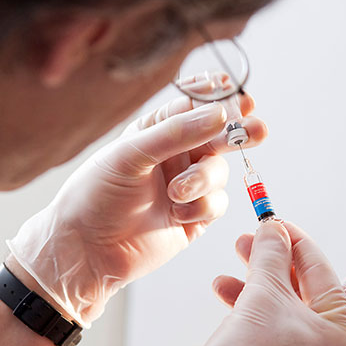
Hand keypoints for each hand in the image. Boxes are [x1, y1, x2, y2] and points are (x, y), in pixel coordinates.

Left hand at [7, 94, 266, 325]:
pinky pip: (218, 204)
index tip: (240, 94)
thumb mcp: (131, 154)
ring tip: (176, 194)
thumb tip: (222, 114)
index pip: (194, 105)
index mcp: (155, 131)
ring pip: (219, 171)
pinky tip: (177, 216)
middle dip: (239, 132)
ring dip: (203, 180)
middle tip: (258, 129)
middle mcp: (174, 155)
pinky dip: (202, 208)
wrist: (87, 251)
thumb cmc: (97, 195)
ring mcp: (187, 186)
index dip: (219, 99)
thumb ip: (177, 132)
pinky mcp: (195, 217)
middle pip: (218, 136)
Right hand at [163, 221, 345, 345]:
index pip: (322, 274)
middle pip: (302, 296)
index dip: (294, 241)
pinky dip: (255, 322)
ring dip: (255, 292)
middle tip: (244, 242)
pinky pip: (277, 342)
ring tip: (224, 275)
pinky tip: (226, 303)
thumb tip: (273, 228)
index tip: (272, 221)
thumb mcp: (263, 295)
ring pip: (285, 319)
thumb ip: (271, 256)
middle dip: (270, 266)